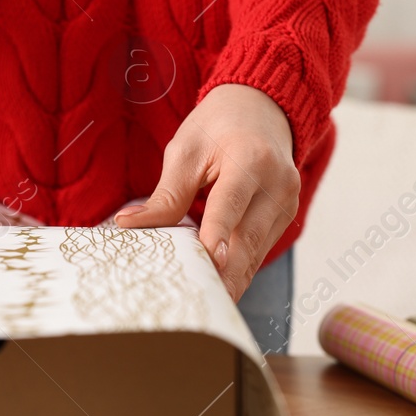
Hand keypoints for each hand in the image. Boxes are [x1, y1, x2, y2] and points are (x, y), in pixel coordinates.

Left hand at [115, 84, 299, 300]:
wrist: (262, 108)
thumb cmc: (217, 127)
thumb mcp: (185, 151)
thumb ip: (165, 194)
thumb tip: (128, 226)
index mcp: (250, 159)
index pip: (231, 204)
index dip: (219, 234)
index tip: (208, 263)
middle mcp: (278, 183)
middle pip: (248, 239)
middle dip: (225, 276)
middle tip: (198, 304)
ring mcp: (287, 202)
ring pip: (256, 253)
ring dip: (231, 280)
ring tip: (204, 307)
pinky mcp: (287, 216)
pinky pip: (260, 250)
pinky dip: (239, 270)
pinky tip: (219, 290)